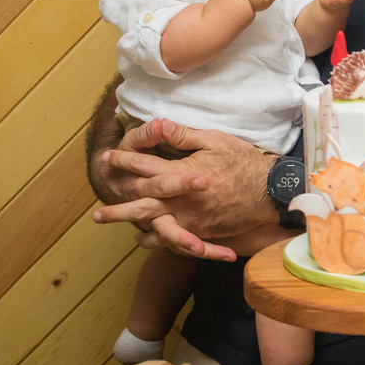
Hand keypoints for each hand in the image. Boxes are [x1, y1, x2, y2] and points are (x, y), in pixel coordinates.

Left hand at [91, 119, 275, 259]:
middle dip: (116, 206)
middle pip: (140, 204)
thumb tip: (159, 124)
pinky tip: (144, 238)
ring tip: (114, 229)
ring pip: (152, 226)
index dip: (124, 161)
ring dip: (129, 227)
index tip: (107, 158)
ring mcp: (189, 219)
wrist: (268, 192)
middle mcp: (180, 200)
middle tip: (96, 212)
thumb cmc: (243, 161)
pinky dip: (154, 240)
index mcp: (181, 174)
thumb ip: (182, 136)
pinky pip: (171, 240)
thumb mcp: (214, 140)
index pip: (145, 166)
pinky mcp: (200, 231)